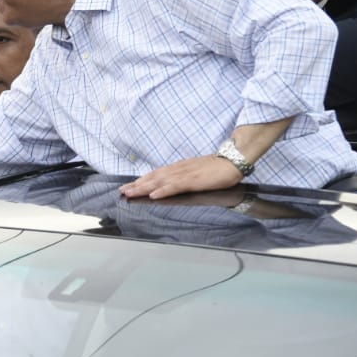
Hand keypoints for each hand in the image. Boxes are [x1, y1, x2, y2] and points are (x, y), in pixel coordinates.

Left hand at [119, 156, 243, 199]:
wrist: (233, 160)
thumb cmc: (217, 168)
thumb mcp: (196, 172)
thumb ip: (184, 177)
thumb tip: (173, 184)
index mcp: (179, 168)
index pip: (156, 174)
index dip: (141, 180)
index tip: (129, 186)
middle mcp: (178, 169)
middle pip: (153, 177)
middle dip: (137, 185)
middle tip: (123, 191)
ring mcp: (185, 174)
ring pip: (160, 181)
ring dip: (144, 187)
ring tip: (131, 193)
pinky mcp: (193, 180)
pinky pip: (175, 186)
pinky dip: (163, 190)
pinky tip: (154, 195)